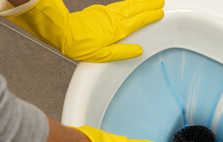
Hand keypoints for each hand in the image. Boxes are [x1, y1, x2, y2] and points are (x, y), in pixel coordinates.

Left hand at [4, 0, 163, 61]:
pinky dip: (128, 3)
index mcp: (117, 30)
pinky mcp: (99, 11)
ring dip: (140, 2)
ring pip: (128, 5)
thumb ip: (123, 52)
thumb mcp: (103, 55)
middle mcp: (113, 19)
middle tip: (160, 2)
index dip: (150, 16)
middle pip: (136, 9)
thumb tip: (138, 50)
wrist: (62, 32)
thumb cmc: (80, 45)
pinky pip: (119, 5)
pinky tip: (130, 4)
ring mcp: (106, 13)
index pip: (139, 21)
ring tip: (149, 0)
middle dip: (149, 5)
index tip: (160, 13)